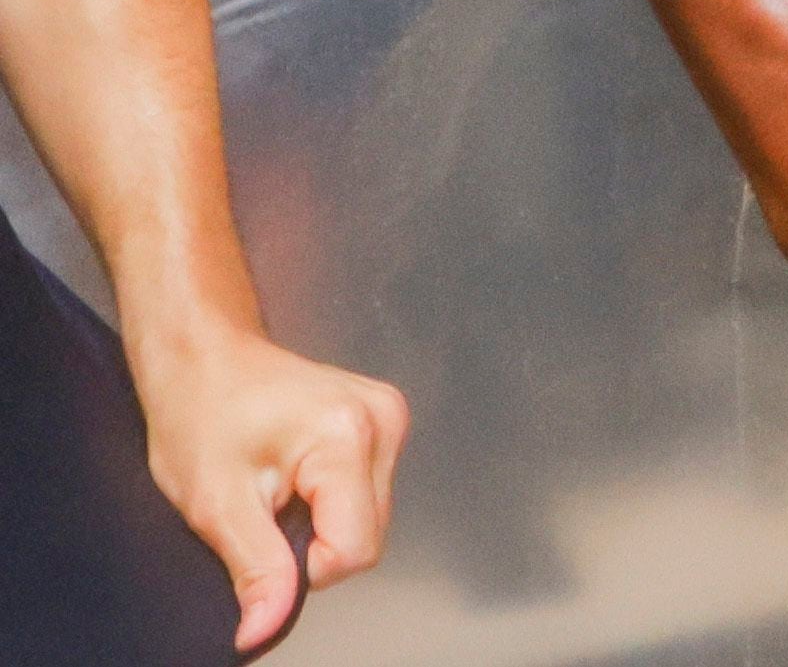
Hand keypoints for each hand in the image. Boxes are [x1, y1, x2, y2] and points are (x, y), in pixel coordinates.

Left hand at [123, 317, 407, 652]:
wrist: (204, 355)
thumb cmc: (198, 415)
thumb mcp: (215, 505)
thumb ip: (255, 569)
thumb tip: (265, 630)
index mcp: (346, 437)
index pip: (354, 549)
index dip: (303, 568)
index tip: (261, 539)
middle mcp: (384, 420)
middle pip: (369, 534)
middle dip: (314, 543)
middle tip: (263, 511)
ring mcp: (391, 414)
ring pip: (372, 515)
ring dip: (325, 523)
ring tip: (278, 488)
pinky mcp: (387, 417)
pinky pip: (370, 490)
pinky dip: (333, 501)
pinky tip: (298, 475)